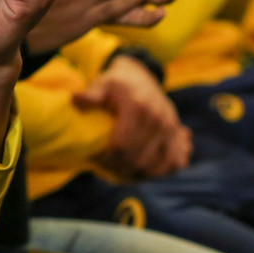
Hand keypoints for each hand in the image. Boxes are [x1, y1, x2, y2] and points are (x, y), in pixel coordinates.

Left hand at [74, 56, 191, 179]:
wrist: (141, 78)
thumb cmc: (116, 84)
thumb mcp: (102, 84)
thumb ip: (91, 94)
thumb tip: (76, 98)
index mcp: (138, 109)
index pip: (123, 146)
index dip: (107, 159)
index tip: (96, 160)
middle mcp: (158, 120)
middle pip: (138, 160)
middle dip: (119, 169)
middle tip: (105, 168)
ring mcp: (171, 129)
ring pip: (157, 167)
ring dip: (138, 175)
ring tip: (120, 171)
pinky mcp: (177, 135)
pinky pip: (175, 163)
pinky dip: (160, 172)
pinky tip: (142, 171)